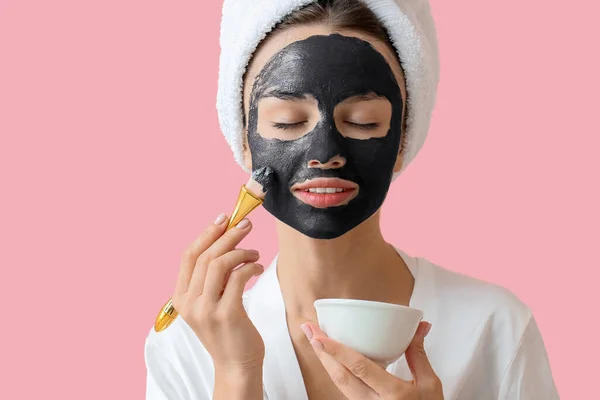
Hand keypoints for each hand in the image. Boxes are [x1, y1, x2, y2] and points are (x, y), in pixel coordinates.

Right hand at [172, 213, 265, 373]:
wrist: (237, 364)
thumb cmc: (228, 330)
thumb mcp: (211, 302)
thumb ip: (211, 277)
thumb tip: (225, 239)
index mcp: (181, 297)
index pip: (188, 256)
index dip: (206, 234)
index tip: (224, 219)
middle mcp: (189, 303)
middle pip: (206, 256)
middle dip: (228, 236)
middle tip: (246, 225)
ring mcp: (206, 309)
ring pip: (220, 264)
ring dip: (241, 252)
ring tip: (254, 254)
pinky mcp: (226, 314)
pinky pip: (238, 278)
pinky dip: (250, 267)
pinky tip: (257, 268)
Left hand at [300, 321, 442, 399]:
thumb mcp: (429, 384)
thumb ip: (418, 354)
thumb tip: (420, 325)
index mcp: (394, 394)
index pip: (359, 369)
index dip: (336, 351)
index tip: (319, 336)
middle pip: (340, 376)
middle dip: (322, 352)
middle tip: (309, 329)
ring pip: (339, 384)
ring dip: (325, 361)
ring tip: (315, 339)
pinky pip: (344, 390)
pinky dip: (335, 371)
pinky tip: (329, 358)